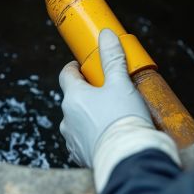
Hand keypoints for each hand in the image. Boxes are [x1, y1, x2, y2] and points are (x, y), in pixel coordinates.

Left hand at [59, 29, 179, 190]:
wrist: (127, 158)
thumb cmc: (123, 118)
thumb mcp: (120, 83)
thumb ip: (112, 58)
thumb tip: (106, 34)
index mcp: (73, 97)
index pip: (66, 75)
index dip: (75, 68)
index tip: (86, 66)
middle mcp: (67, 117)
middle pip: (73, 98)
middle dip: (88, 93)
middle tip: (107, 91)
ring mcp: (71, 138)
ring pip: (77, 120)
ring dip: (89, 116)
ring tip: (111, 116)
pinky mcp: (80, 155)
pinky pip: (83, 140)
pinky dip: (92, 135)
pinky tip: (108, 135)